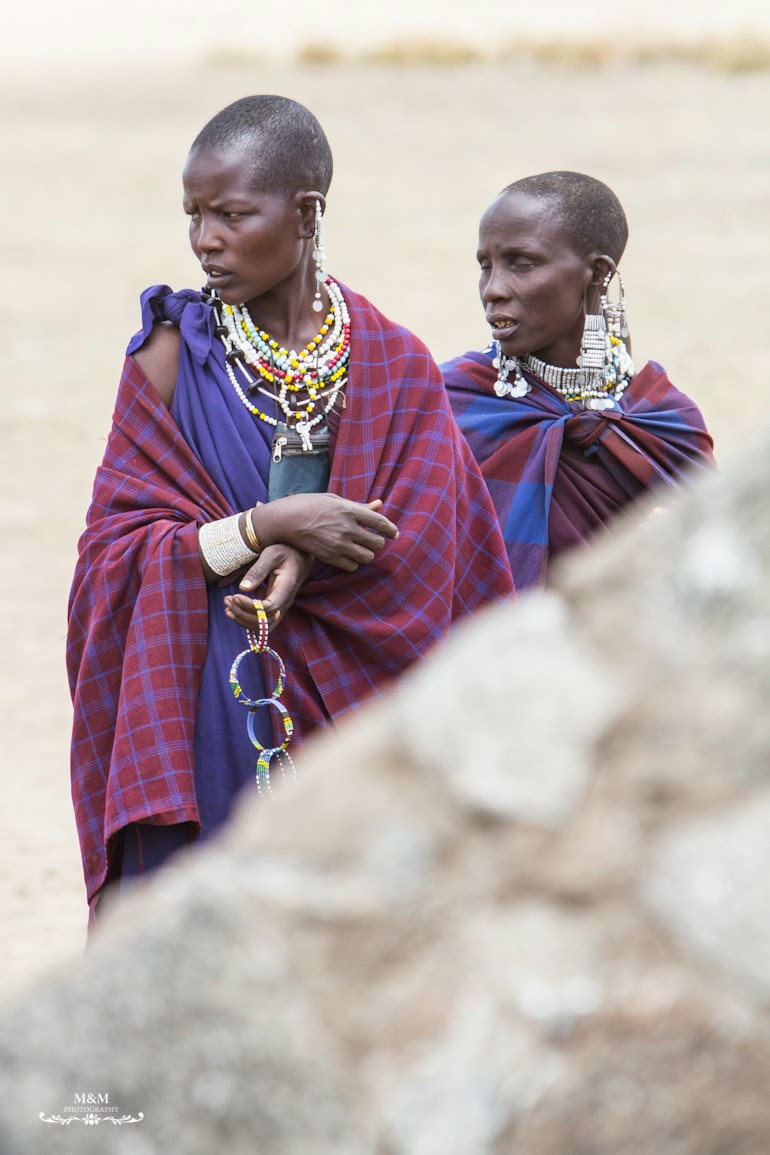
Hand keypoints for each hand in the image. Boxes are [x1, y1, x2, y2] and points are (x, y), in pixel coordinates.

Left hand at [224, 543, 312, 629]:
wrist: (300, 554)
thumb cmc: (286, 550)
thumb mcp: (271, 554)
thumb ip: (258, 570)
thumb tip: (243, 588)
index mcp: (286, 588)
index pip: (268, 608)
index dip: (250, 606)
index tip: (235, 596)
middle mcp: (286, 601)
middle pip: (265, 621)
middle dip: (243, 614)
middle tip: (228, 600)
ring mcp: (282, 606)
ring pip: (264, 626)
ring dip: (244, 620)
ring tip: (228, 607)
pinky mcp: (276, 607)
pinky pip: (263, 622)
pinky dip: (247, 621)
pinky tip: (234, 611)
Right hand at [253, 494, 397, 572]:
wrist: (286, 520)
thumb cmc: (310, 505)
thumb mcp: (335, 500)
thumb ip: (359, 506)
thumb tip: (379, 504)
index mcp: (349, 510)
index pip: (380, 522)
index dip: (390, 529)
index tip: (393, 533)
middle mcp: (347, 528)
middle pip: (377, 543)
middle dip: (378, 543)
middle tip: (371, 540)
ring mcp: (338, 544)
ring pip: (367, 557)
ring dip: (367, 554)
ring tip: (360, 549)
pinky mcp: (330, 557)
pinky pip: (352, 566)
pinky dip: (353, 562)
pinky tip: (347, 555)